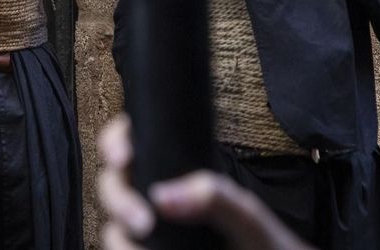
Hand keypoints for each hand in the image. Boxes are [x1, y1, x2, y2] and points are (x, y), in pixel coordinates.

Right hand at [97, 114, 308, 249]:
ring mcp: (155, 229)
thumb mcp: (247, 215)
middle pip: (113, 183)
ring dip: (116, 234)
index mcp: (179, 170)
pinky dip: (125, 248)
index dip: (116, 140)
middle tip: (140, 221)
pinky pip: (126, 246)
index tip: (122, 155)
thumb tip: (163, 196)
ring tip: (138, 248)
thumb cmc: (266, 244)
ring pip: (113, 222)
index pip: (134, 140)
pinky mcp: (149, 249)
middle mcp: (160, 196)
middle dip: (116, 197)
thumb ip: (216, 198)